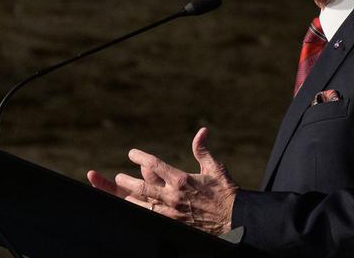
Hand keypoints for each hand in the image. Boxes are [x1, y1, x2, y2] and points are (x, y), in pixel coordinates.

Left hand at [86, 127, 238, 235]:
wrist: (235, 217)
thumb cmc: (225, 191)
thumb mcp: (214, 167)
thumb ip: (202, 149)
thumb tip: (202, 130)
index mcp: (181, 179)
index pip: (154, 164)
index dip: (140, 157)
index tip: (132, 154)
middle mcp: (174, 195)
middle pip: (142, 187)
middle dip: (127, 181)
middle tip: (118, 178)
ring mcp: (173, 211)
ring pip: (145, 205)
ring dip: (132, 199)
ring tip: (125, 195)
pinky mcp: (176, 223)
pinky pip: (155, 218)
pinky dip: (145, 213)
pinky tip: (139, 210)